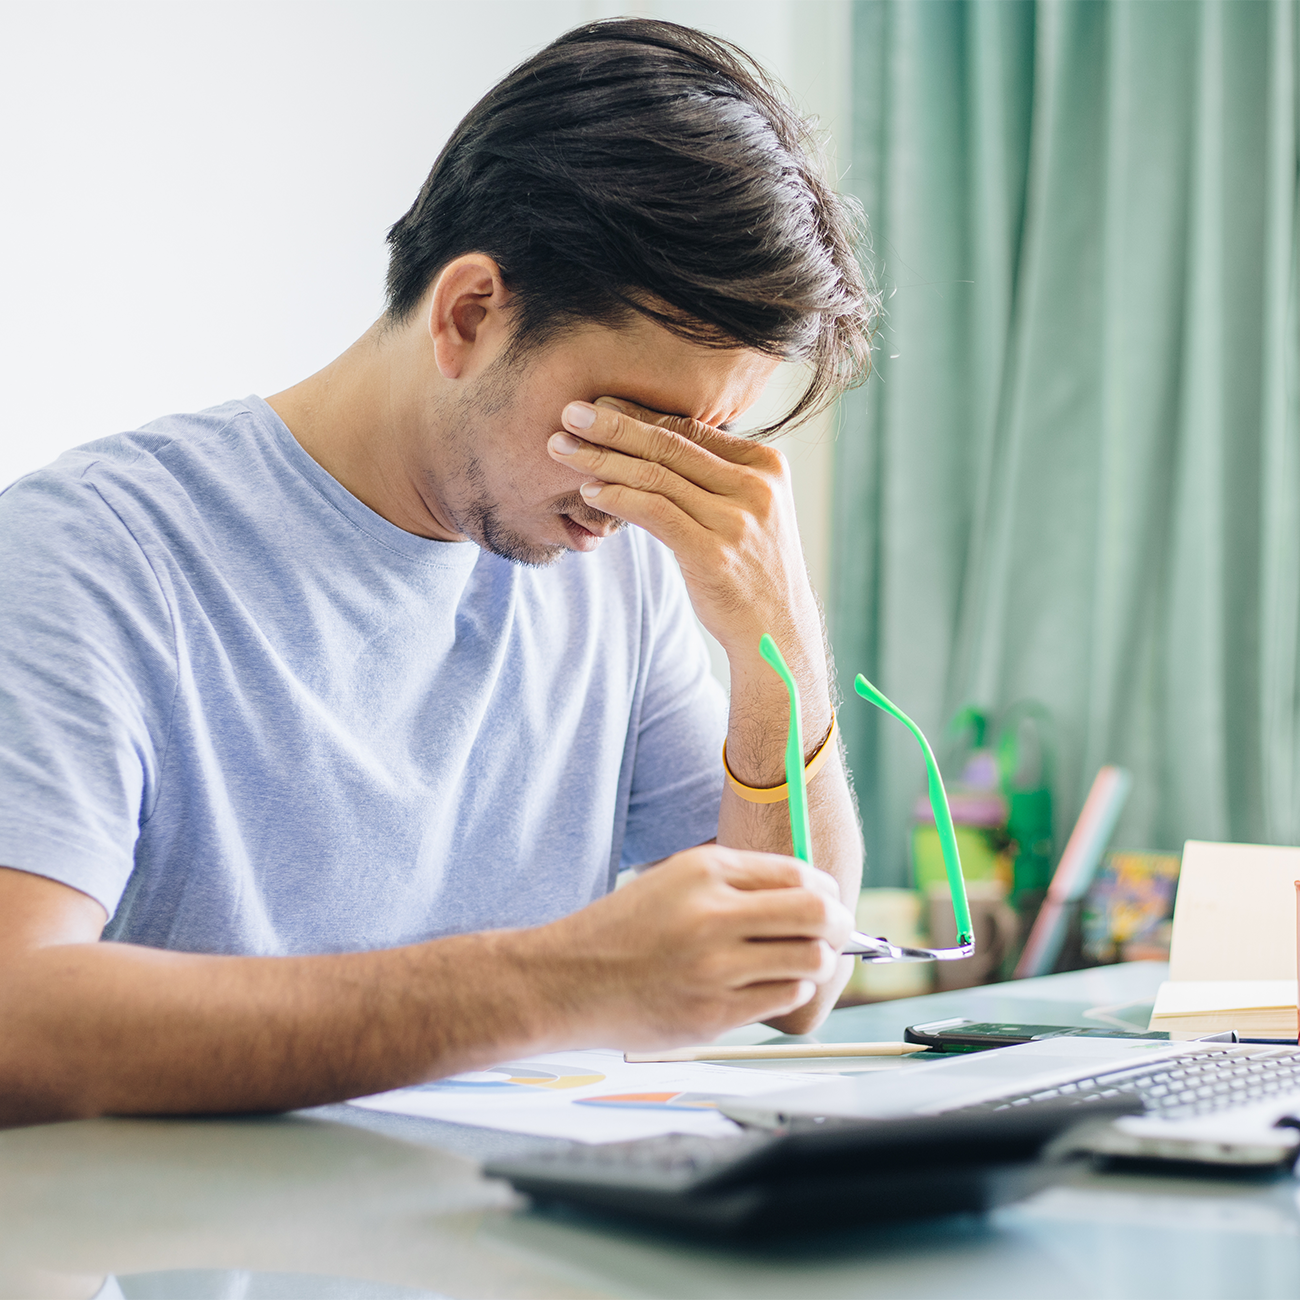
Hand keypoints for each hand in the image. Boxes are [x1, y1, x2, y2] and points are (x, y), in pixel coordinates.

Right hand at [522, 844, 854, 1049]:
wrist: (566, 981)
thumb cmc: (623, 930)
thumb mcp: (674, 880)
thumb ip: (737, 882)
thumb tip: (811, 894)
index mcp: (704, 871)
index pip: (799, 874)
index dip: (825, 891)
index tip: (827, 903)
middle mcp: (712, 914)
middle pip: (816, 914)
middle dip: (839, 925)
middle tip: (837, 935)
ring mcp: (714, 967)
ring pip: (809, 961)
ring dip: (816, 964)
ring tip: (800, 964)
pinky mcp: (713, 1013)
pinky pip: (784, 998)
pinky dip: (790, 992)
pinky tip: (768, 987)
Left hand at [548, 399, 818, 662]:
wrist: (776, 632)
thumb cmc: (751, 570)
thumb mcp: (747, 512)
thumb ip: (714, 477)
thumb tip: (654, 441)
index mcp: (766, 466)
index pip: (692, 428)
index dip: (640, 413)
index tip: (600, 402)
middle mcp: (755, 487)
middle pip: (670, 444)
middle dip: (614, 425)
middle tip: (570, 412)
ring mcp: (736, 520)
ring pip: (656, 477)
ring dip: (602, 459)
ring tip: (562, 449)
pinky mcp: (712, 553)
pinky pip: (654, 513)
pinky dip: (617, 497)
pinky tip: (589, 491)